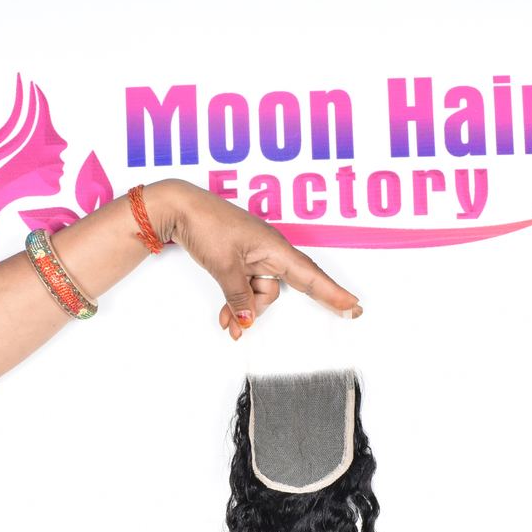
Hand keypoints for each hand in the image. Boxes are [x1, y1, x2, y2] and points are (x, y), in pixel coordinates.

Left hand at [163, 180, 362, 339]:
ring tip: (225, 320)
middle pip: (279, 290)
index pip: (311, 276)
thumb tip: (248, 319)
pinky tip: (226, 316)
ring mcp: (255, 255)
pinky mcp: (241, 259)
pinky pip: (246, 287)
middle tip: (284, 324)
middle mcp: (270, 251)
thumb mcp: (225, 267)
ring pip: (259, 292)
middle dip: (263, 308)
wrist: (178, 207)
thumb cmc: (206, 224)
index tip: (353, 306)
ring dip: (243, 307)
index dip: (333, 294)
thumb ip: (239, 297)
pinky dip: (237, 302)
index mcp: (275, 247)